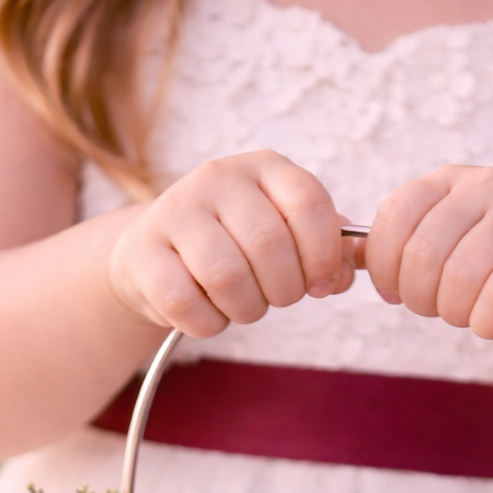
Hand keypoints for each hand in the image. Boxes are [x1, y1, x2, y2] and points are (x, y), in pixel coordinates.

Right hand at [108, 150, 354, 335]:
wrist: (157, 258)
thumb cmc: (237, 250)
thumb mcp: (287, 239)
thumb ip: (328, 251)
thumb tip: (350, 268)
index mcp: (266, 169)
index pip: (311, 205)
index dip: (324, 257)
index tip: (319, 284)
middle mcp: (219, 177)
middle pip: (270, 245)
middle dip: (284, 290)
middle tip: (274, 298)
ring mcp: (175, 209)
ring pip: (228, 276)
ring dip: (246, 309)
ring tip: (241, 305)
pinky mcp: (142, 251)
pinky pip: (186, 302)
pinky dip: (207, 323)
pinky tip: (207, 313)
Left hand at [364, 165, 492, 339]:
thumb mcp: (451, 248)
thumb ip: (401, 250)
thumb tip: (342, 256)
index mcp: (450, 183)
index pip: (391, 219)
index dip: (385, 269)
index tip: (397, 293)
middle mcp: (485, 186)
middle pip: (422, 255)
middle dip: (421, 300)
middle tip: (442, 310)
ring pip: (461, 278)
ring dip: (458, 315)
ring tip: (473, 316)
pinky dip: (490, 324)